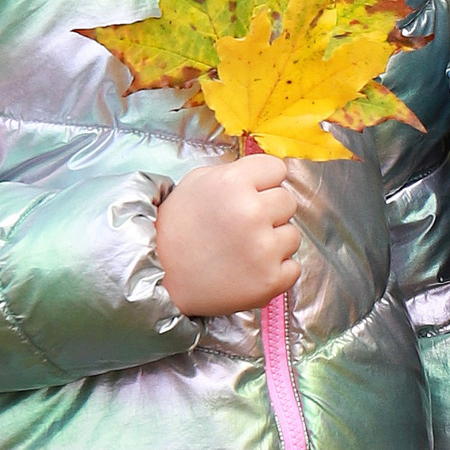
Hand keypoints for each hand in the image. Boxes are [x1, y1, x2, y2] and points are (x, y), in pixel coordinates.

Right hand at [156, 153, 300, 315]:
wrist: (156, 278)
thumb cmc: (175, 229)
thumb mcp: (196, 183)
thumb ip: (235, 173)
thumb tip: (267, 174)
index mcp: (233, 182)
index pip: (277, 169)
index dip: (263, 182)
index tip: (249, 196)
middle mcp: (251, 212)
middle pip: (288, 201)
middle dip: (269, 212)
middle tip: (241, 227)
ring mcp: (263, 249)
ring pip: (292, 235)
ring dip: (273, 242)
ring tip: (242, 250)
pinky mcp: (270, 280)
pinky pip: (293, 268)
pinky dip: (275, 271)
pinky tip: (249, 270)